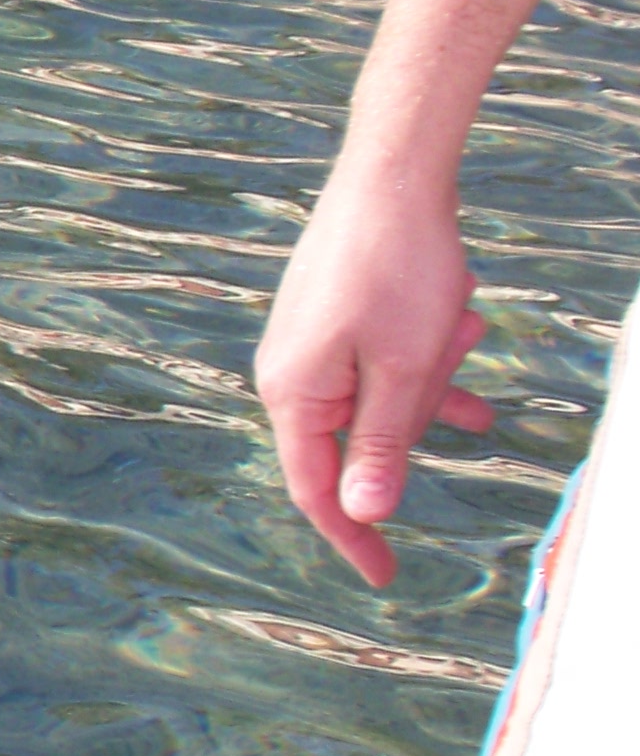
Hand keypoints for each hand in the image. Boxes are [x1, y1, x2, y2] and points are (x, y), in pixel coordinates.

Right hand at [257, 173, 496, 586]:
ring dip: (430, 376)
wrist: (389, 178)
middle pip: (358, 438)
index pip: (317, 489)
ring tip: (463, 328)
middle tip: (452, 346)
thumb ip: (381, 444)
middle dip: (417, 407)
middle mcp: (290, 374)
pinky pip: (380, 365)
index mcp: (293, 393)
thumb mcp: (404, 368)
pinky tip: (465, 336)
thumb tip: (361, 513)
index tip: (387, 577)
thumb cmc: (397, 270)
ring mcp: (310, 346)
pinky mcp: (333, 322)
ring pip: (380, 398)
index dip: (352, 536)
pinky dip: (423, 362)